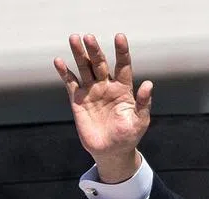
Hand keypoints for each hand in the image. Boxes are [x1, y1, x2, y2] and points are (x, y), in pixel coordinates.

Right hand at [54, 33, 151, 182]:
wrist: (111, 151)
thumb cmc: (129, 136)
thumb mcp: (140, 121)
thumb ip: (144, 103)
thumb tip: (149, 84)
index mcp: (124, 89)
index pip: (123, 66)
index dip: (121, 52)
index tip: (119, 37)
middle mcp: (107, 86)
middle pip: (100, 63)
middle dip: (94, 50)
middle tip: (88, 37)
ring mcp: (91, 91)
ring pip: (84, 68)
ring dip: (79, 54)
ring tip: (74, 38)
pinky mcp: (78, 99)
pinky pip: (70, 83)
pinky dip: (64, 72)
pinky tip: (59, 61)